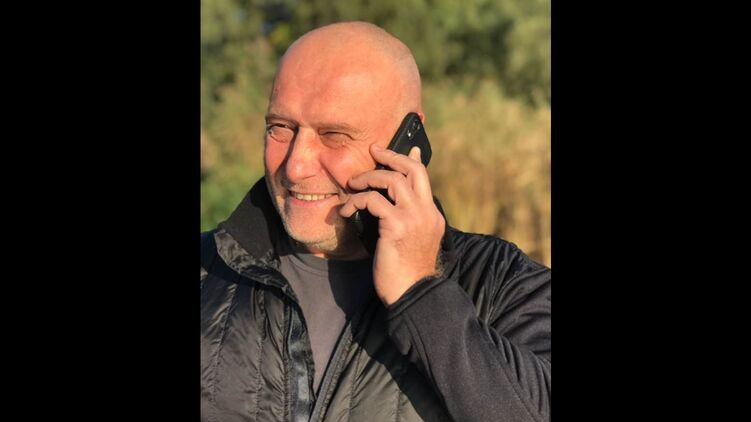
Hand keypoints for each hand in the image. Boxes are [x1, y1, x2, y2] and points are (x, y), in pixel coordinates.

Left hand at [339, 143, 445, 305]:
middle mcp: (427, 212)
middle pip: (412, 169)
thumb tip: (392, 206)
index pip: (423, 177)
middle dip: (390, 156)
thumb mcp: (411, 242)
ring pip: (392, 180)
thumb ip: (405, 220)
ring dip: (368, 177)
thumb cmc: (407, 274)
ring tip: (352, 185)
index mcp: (432, 215)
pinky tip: (345, 211)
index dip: (410, 159)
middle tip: (373, 151)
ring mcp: (414, 218)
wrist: (412, 296)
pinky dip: (355, 201)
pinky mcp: (397, 226)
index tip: (398, 149)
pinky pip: (373, 200)